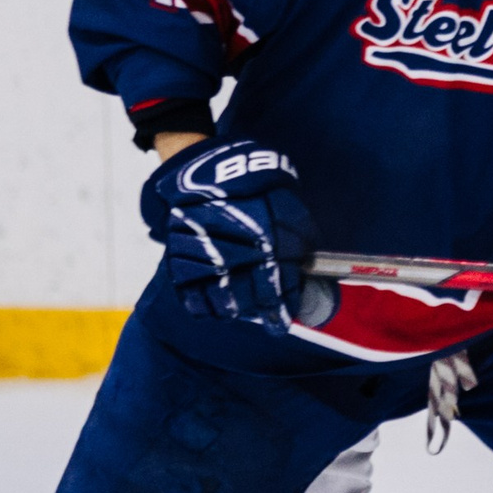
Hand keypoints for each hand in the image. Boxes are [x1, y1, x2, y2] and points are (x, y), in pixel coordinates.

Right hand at [140, 138, 318, 329]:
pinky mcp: (181, 260)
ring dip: (232, 311)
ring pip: (221, 306)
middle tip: (261, 312)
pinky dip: (202, 307)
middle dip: (259, 312)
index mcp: (270, 249)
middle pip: (250, 305)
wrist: (215, 172)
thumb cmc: (261, 194)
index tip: (281, 320)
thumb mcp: (294, 215)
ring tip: (238, 309)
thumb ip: (304, 247)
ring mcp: (208, 261)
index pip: (279, 296)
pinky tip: (211, 307)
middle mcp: (239, 259)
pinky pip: (190, 298)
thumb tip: (311, 275)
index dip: (282, 312)